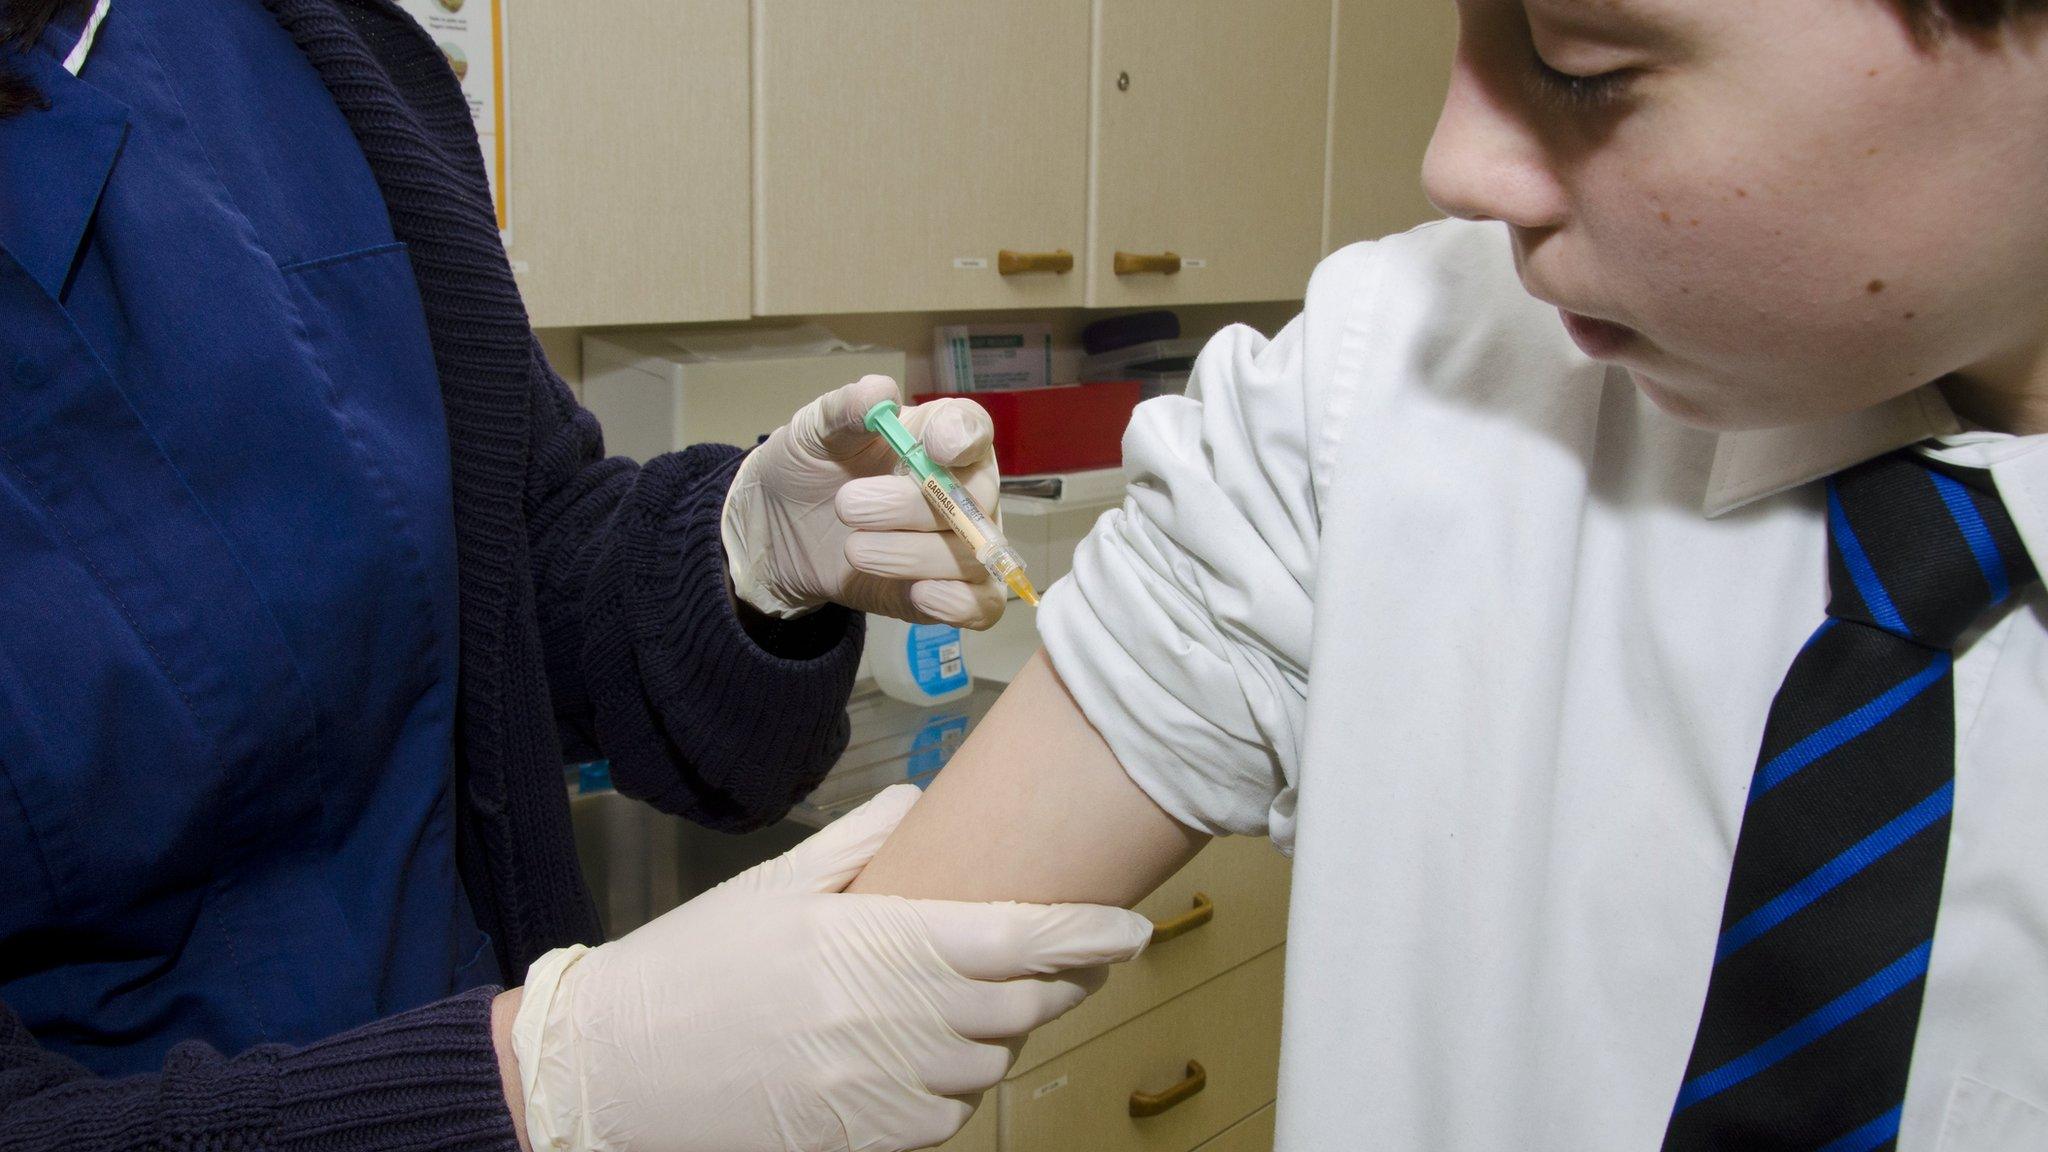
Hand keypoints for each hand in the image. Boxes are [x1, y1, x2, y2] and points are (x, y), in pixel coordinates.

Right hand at [508, 785, 1151, 1151]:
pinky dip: (953, 1084)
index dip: (1088, 935)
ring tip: (972, 1001)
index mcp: (879, 947)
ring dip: (1000, 1032)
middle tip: (1068, 955)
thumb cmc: (694, 966)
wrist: (614, 1069)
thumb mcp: (776, 884)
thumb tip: (924, 801)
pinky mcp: (866, 1141)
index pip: (1019, 941)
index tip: (1131, 926)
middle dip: (1060, 980)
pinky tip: (925, 1054)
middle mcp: (894, 1025)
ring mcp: (883, 1094)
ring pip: (991, 1064)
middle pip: (1024, 1005)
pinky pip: (947, 1117)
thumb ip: (862, 842)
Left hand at [722, 375, 1005, 627]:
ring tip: (853, 550)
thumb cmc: (811, 466)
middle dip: (913, 505)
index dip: (963, 437)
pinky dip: (956, 600)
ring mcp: (961, 543)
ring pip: (972, 554)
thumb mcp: (814, 431)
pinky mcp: (949, 593)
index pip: (973, 428)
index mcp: (938, 437)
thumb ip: (843, 409)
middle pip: (976, 498)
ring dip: (911, 554)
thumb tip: (878, 393)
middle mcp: (963, 490)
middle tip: (849, 506)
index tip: (934, 447)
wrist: (782, 530)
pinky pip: (981, 603)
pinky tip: (918, 593)